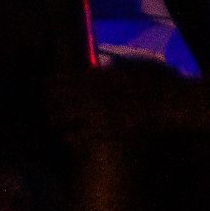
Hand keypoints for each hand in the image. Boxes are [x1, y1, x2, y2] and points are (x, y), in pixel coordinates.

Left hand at [53, 60, 196, 146]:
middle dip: (51, 101)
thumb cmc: (150, 83)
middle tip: (46, 107)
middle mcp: (94, 91)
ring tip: (52, 123)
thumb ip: (108, 71)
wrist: (166, 102)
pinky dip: (72, 138)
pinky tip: (67, 140)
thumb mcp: (127, 69)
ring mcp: (98, 111)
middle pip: (62, 96)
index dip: (54, 81)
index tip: (43, 82)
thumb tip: (96, 71)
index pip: (68, 77)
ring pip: (66, 116)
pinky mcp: (105, 130)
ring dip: (57, 119)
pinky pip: (81, 137)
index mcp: (99, 75)